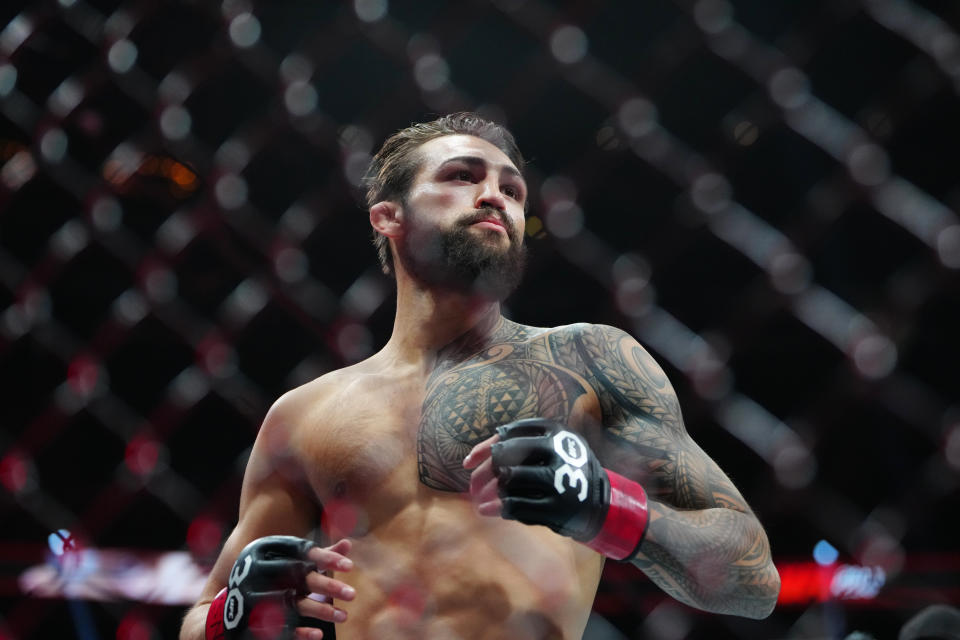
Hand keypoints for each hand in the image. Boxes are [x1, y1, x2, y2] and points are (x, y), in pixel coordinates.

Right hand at [206, 536, 354, 639]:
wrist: (222, 610)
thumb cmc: (266, 578)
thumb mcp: (286, 561)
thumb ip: (317, 556)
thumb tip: (349, 544)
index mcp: (267, 553)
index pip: (301, 552)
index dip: (326, 558)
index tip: (350, 565)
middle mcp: (259, 572)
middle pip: (299, 578)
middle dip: (328, 586)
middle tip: (353, 594)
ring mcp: (254, 597)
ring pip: (294, 604)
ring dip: (320, 610)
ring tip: (344, 616)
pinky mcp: (252, 621)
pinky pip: (280, 626)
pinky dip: (300, 632)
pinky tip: (319, 634)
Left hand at [464, 418, 648, 559]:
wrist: (600, 502)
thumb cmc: (563, 471)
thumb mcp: (549, 448)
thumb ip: (514, 446)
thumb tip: (471, 458)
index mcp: (555, 431)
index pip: (509, 434)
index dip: (483, 448)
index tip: (467, 463)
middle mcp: (559, 451)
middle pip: (506, 456)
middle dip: (483, 472)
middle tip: (473, 485)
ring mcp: (560, 480)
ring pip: (509, 480)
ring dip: (489, 491)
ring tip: (479, 499)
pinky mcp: (558, 508)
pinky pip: (517, 506)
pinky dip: (497, 509)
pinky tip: (487, 511)